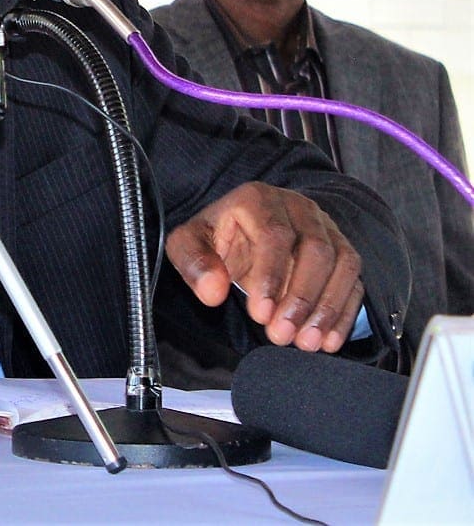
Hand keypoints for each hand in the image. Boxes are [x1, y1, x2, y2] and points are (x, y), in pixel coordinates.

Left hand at [165, 182, 364, 352]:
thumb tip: (212, 291)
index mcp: (258, 199)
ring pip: (342, 264)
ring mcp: (326, 228)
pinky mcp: (342, 251)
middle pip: (315, 249)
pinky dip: (344, 313)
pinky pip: (353, 281)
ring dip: (327, 308)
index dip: (270, 275)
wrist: (241, 234)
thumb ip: (194, 263)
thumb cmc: (215, 239)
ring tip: (306, 343)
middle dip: (301, 297)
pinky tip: (327, 341)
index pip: (274, 234)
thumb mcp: (189, 244)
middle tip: (282, 335)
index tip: (260, 314)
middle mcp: (298, 207)